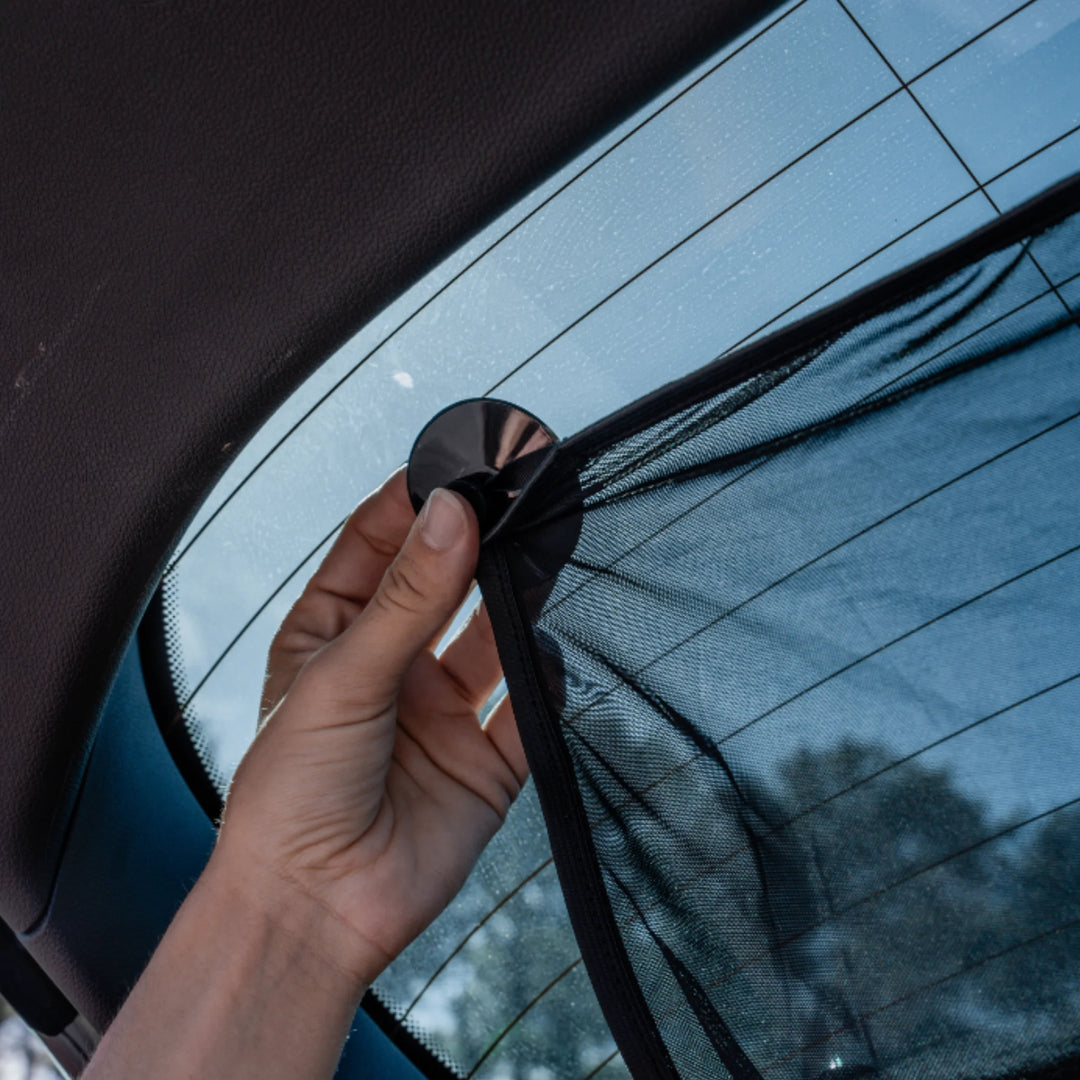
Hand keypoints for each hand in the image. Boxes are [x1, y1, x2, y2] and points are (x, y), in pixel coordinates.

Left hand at [215, 468, 526, 988]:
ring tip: (539, 555)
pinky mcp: (485, 761)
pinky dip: (546, 677)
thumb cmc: (290, 794)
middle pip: (443, 584)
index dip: (412, 505)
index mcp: (334, 635)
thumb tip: (451, 515)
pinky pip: (529, 707)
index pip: (376, 546)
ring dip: (516, 598)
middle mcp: (392, 666)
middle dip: (474, 543)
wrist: (314, 910)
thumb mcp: (339, 676)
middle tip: (511, 500)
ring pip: (491, 636)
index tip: (453, 470)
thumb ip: (405, 599)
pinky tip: (549, 652)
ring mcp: (441, 712)